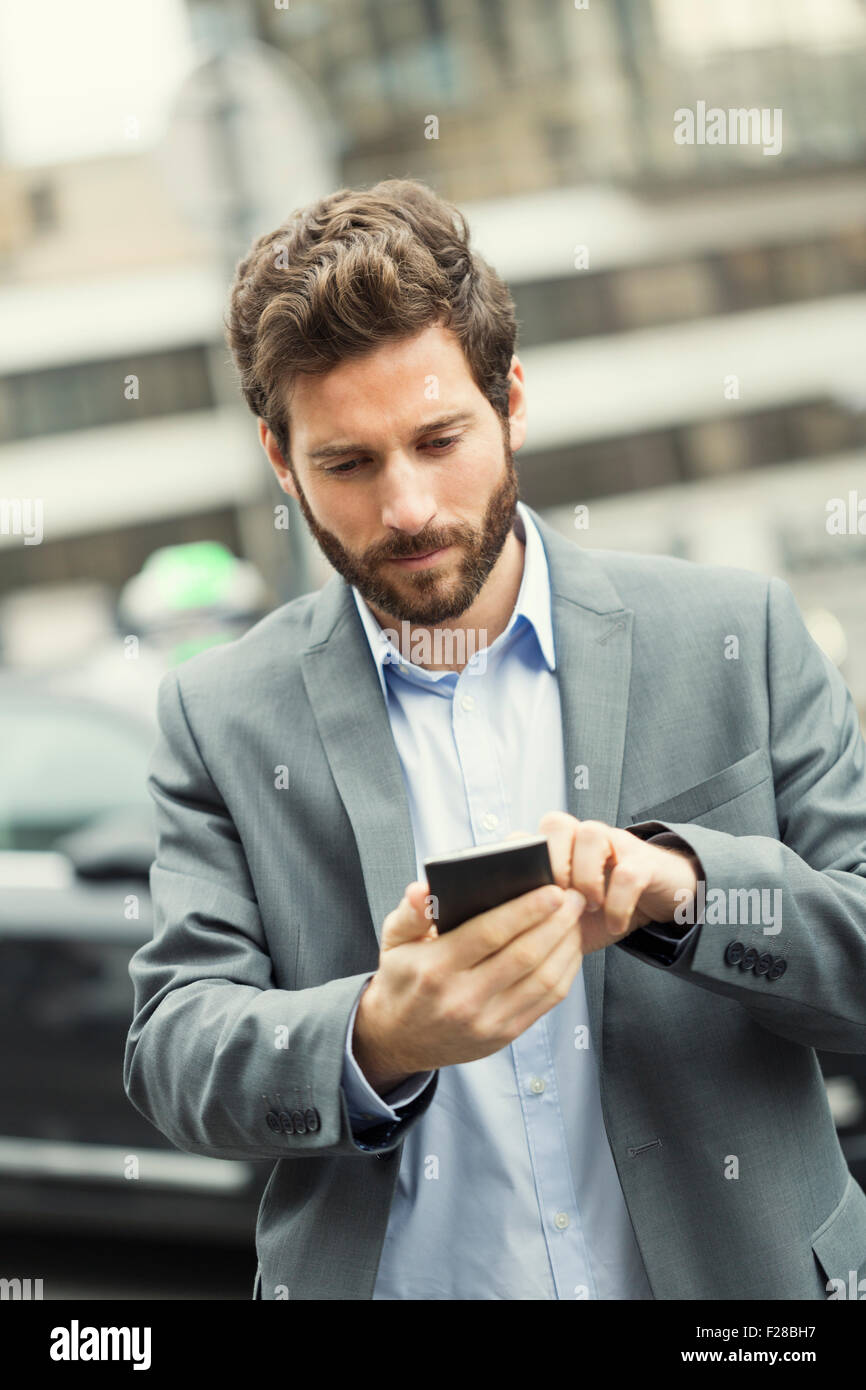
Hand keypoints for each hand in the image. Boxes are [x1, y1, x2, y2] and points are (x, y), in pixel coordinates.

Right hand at [353, 876, 586, 1082]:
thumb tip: (423, 889)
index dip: (526, 910)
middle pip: (524, 955)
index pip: (489, 933)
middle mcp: (462, 999)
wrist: (399, 1039)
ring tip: (575, 919)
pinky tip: (568, 948)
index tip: (552, 889)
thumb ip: (410, 911)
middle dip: (557, 922)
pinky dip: (565, 971)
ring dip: (566, 945)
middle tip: (574, 897)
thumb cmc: (402, 979)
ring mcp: (487, 1022)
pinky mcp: (504, 1035)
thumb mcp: (394, 940)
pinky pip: (547, 1001)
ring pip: (543, 979)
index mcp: (435, 969)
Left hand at [533, 813, 699, 954]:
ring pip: (591, 834)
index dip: (518, 861)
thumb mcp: (566, 916)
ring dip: (585, 877)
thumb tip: (503, 924)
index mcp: (558, 847)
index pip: (524, 835)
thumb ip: (539, 913)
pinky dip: (617, 904)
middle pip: (555, 823)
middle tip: (557, 901)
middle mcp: (583, 837)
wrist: (658, 900)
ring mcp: (615, 844)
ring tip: (589, 909)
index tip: (520, 899)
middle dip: (551, 863)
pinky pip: (627, 873)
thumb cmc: (603, 908)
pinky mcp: (645, 861)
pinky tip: (614, 924)